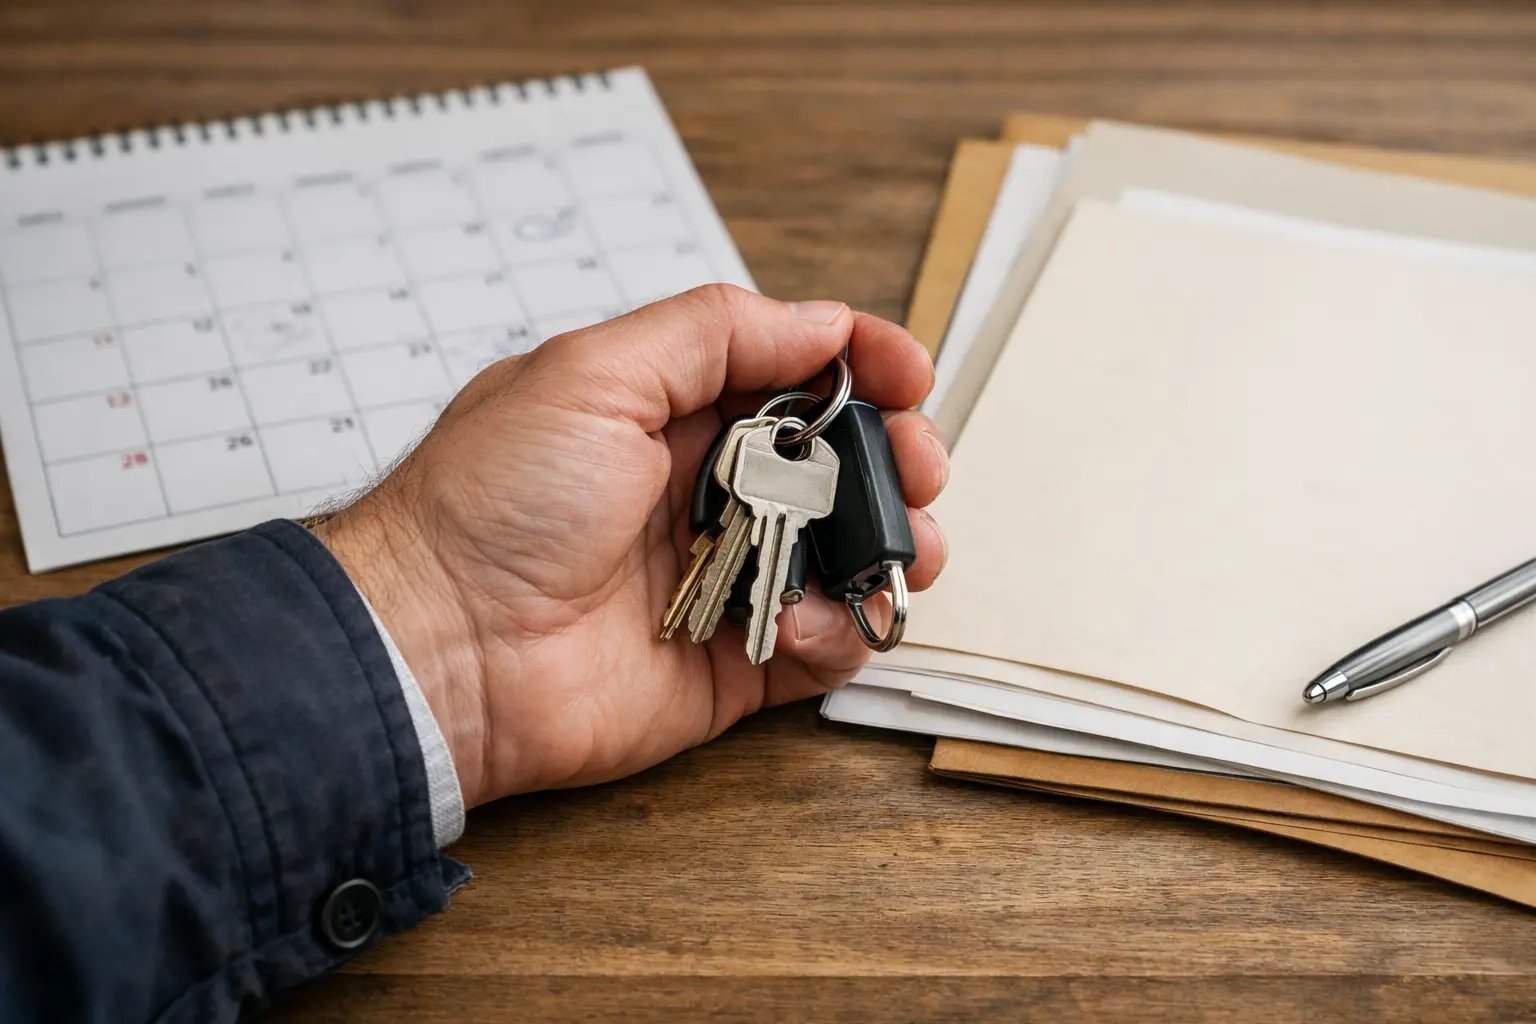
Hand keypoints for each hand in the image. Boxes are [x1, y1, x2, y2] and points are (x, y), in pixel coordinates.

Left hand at [314, 285, 947, 807]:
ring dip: (891, 545)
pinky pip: (819, 644)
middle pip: (836, 464)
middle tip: (921, 466)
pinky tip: (812, 621)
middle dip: (895, 458)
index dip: (861, 366)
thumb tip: (821, 323)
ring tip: (907, 547)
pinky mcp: (731, 664)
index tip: (910, 374)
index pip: (792, 374)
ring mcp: (724, 580)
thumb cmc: (491, 503)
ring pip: (844, 555)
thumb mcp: (593, 375)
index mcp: (670, 413)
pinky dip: (839, 631)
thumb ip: (712, 334)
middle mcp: (704, 493)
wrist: (439, 648)